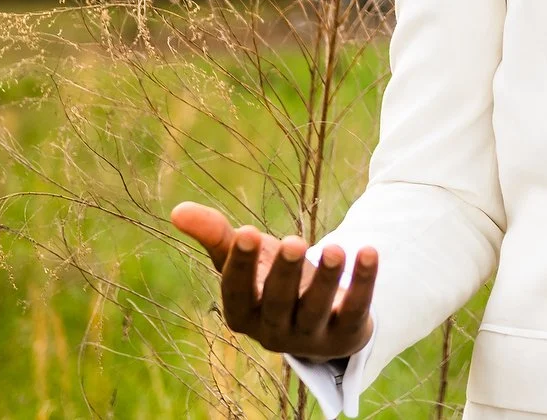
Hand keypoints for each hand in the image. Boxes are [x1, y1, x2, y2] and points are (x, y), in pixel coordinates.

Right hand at [170, 201, 378, 361]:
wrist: (320, 315)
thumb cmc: (272, 279)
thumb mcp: (247, 256)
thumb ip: (217, 236)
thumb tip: (177, 210)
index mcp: (242, 314)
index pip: (236, 293)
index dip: (240, 265)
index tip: (246, 231)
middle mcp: (273, 331)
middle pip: (276, 302)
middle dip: (285, 273)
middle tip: (293, 241)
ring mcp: (310, 337)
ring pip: (315, 309)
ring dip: (326, 278)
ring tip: (337, 247)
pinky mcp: (345, 334)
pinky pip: (354, 309)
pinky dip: (362, 282)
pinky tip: (369, 252)